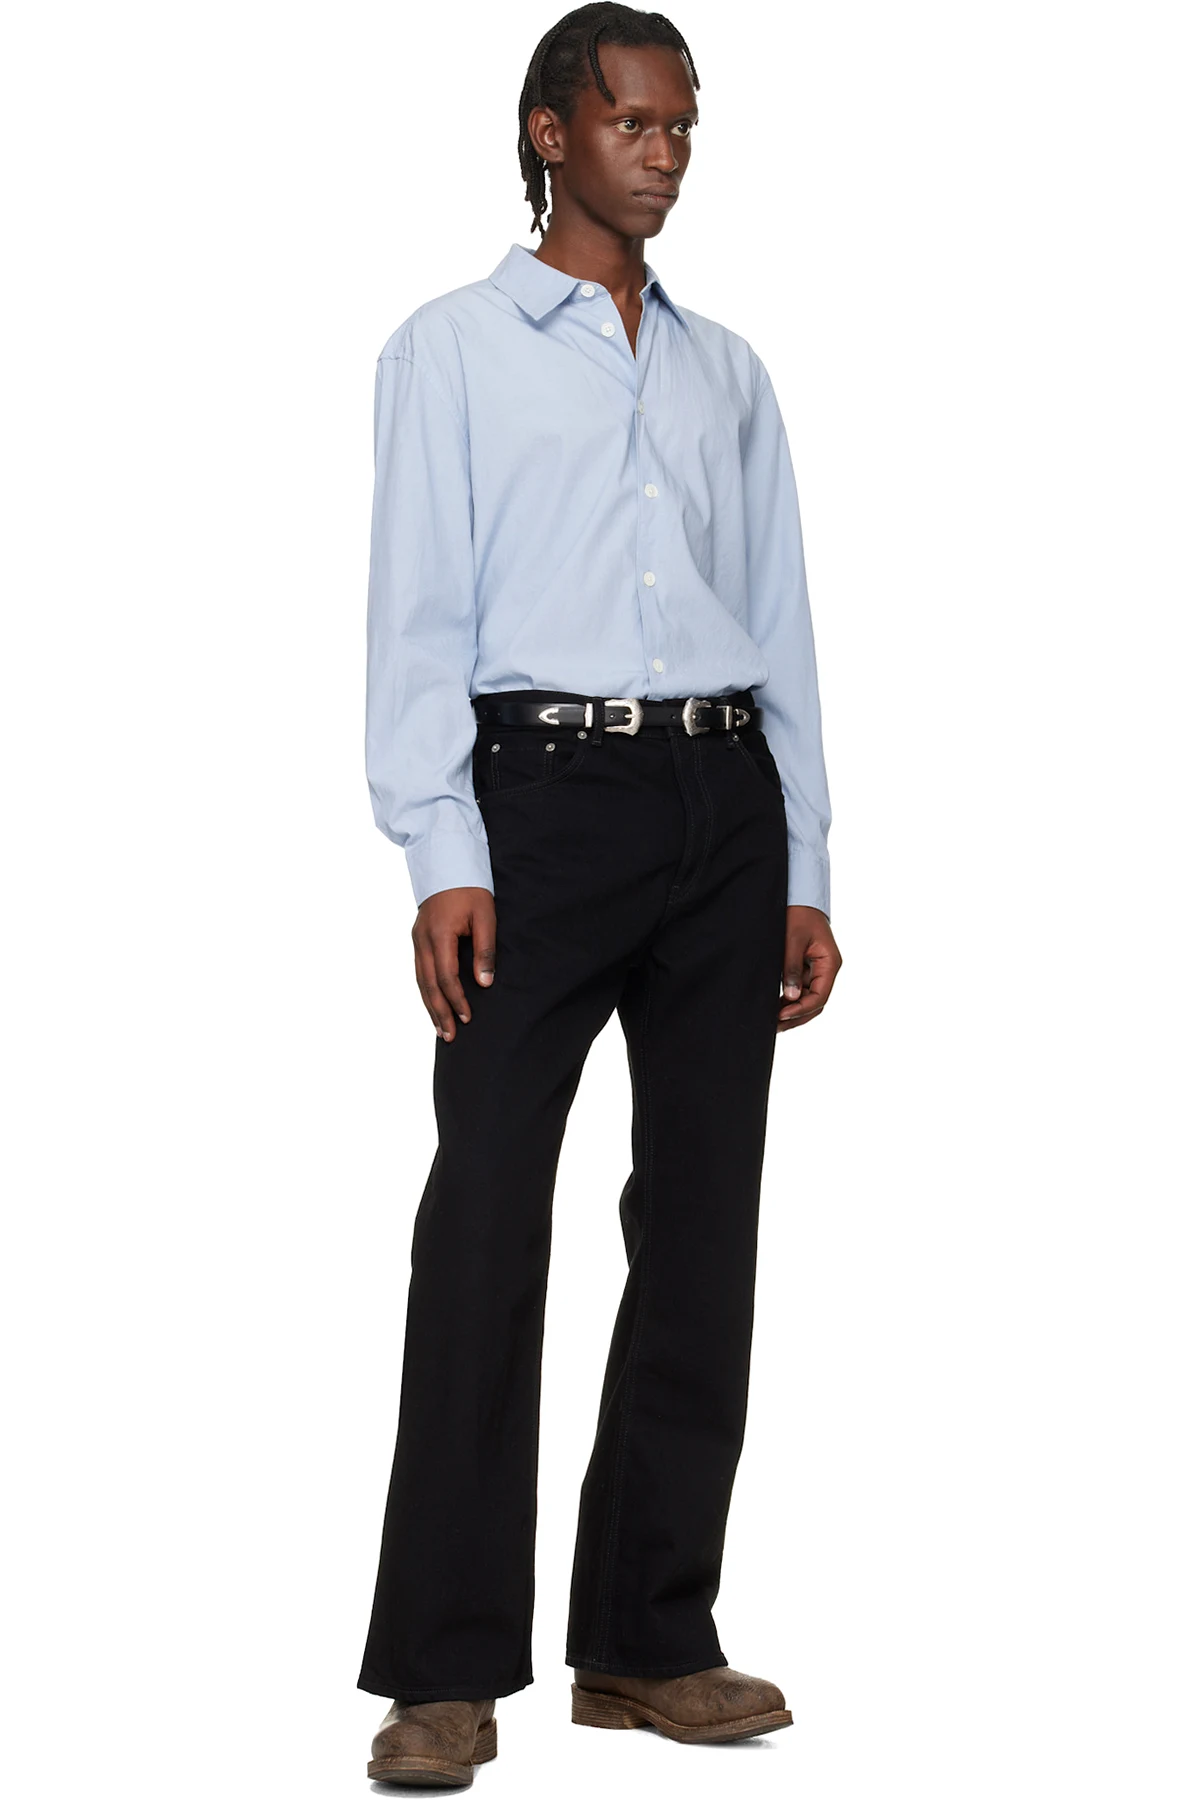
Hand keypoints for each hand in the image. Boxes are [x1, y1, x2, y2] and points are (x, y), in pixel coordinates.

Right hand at [412, 886, 495, 1041]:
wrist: (448, 861)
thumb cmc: (470, 888)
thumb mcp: (485, 915)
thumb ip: (484, 949)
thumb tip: (485, 983)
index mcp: (439, 934)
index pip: (446, 976)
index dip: (457, 999)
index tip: (468, 1018)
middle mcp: (422, 939)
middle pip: (428, 984)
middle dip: (439, 1012)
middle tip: (449, 1036)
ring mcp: (417, 938)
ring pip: (420, 980)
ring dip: (430, 1006)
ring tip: (439, 1029)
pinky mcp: (417, 938)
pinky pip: (419, 971)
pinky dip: (425, 991)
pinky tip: (432, 1004)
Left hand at [777, 905, 840, 1032]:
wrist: (798, 898)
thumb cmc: (798, 915)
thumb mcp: (792, 940)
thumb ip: (791, 968)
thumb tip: (791, 996)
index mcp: (830, 963)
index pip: (820, 996)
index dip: (801, 1009)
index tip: (781, 1015)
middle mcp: (826, 970)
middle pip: (815, 1003)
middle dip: (796, 1016)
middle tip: (774, 1026)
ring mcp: (817, 971)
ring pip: (808, 1000)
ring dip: (792, 1011)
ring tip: (772, 1021)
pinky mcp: (806, 969)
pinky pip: (800, 990)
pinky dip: (789, 1000)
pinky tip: (774, 1007)